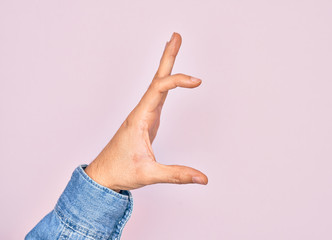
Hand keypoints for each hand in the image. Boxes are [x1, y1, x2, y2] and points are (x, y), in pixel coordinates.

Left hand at [85, 32, 207, 191]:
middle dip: (167, 57)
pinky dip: (166, 83)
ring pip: (157, 85)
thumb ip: (176, 175)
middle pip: (156, 79)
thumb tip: (202, 178)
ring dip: (167, 66)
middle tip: (176, 36)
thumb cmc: (120, 171)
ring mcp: (144, 114)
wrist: (103, 174)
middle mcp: (141, 111)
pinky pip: (157, 95)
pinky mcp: (147, 119)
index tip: (197, 81)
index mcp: (140, 118)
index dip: (178, 81)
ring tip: (173, 46)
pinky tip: (170, 80)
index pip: (159, 90)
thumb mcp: (149, 174)